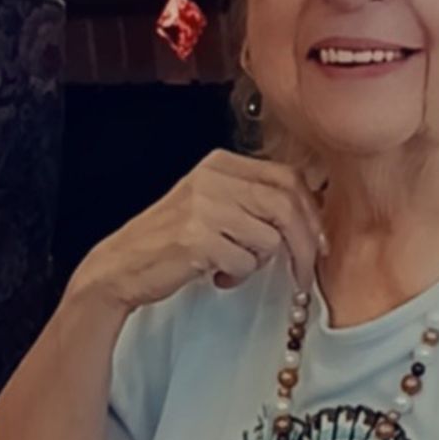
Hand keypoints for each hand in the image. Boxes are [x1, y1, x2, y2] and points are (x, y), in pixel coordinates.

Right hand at [74, 150, 327, 312]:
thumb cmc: (172, 239)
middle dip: (304, 245)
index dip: (311, 212)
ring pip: (269, 238)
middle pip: (286, 206)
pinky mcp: (197, 238)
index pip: (287, 178)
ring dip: (259, 262)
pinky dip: (237, 276)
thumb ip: (254, 200)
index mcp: (221, 163)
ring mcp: (204, 206)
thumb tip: (313, 215)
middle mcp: (213, 178)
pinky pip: (244, 262)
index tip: (318, 241)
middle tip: (303, 273)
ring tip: (231, 266)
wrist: (120, 266)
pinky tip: (215, 275)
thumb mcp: (214, 203)